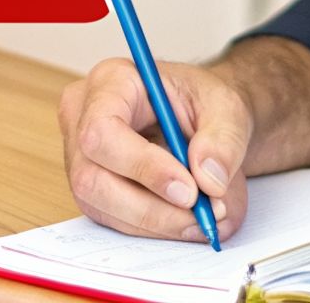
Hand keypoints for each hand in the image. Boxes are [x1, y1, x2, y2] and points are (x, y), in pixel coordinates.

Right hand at [58, 57, 251, 242]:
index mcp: (110, 82)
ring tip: (204, 217)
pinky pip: (114, 221)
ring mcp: (81, 158)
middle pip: (93, 178)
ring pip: (102, 206)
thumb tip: (209, 179)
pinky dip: (155, 227)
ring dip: (157, 222)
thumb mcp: (228, 107)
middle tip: (202, 214)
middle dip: (151, 207)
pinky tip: (188, 220)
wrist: (204, 121)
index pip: (102, 130)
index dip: (142, 166)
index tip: (189, 189)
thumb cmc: (204, 103)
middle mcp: (82, 118)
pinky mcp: (92, 190)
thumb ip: (224, 139)